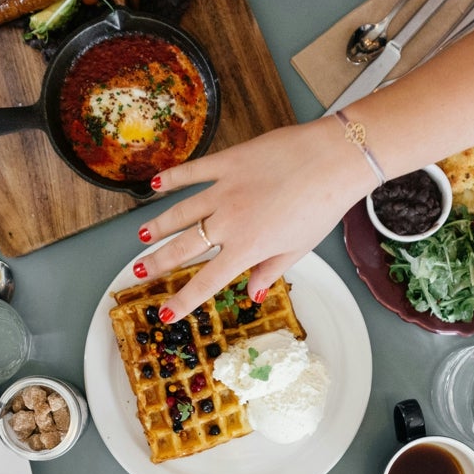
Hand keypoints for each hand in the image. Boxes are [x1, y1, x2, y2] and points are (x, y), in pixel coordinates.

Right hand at [134, 117, 376, 320]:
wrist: (333, 160)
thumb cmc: (323, 206)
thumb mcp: (299, 248)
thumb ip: (271, 270)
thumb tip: (253, 294)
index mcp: (247, 248)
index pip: (206, 281)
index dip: (183, 300)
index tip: (165, 314)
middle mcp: (228, 222)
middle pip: (183, 247)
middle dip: (158, 262)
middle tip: (139, 271)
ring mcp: (224, 190)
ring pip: (180, 212)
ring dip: (158, 226)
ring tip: (141, 236)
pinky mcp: (228, 162)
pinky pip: (193, 172)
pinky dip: (172, 178)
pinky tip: (156, 185)